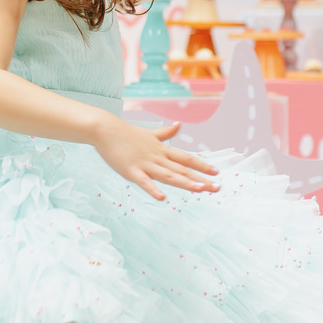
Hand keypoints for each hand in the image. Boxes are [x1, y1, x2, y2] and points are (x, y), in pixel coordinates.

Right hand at [93, 117, 217, 201]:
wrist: (105, 129)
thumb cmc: (126, 133)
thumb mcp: (149, 133)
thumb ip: (165, 133)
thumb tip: (179, 125)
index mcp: (161, 150)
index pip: (186, 158)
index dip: (202, 165)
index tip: (217, 172)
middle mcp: (157, 157)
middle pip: (182, 169)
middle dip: (200, 178)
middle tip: (217, 187)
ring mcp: (145, 164)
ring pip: (168, 175)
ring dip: (185, 183)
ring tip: (200, 189)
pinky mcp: (131, 171)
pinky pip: (144, 182)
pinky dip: (153, 189)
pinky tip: (162, 198)